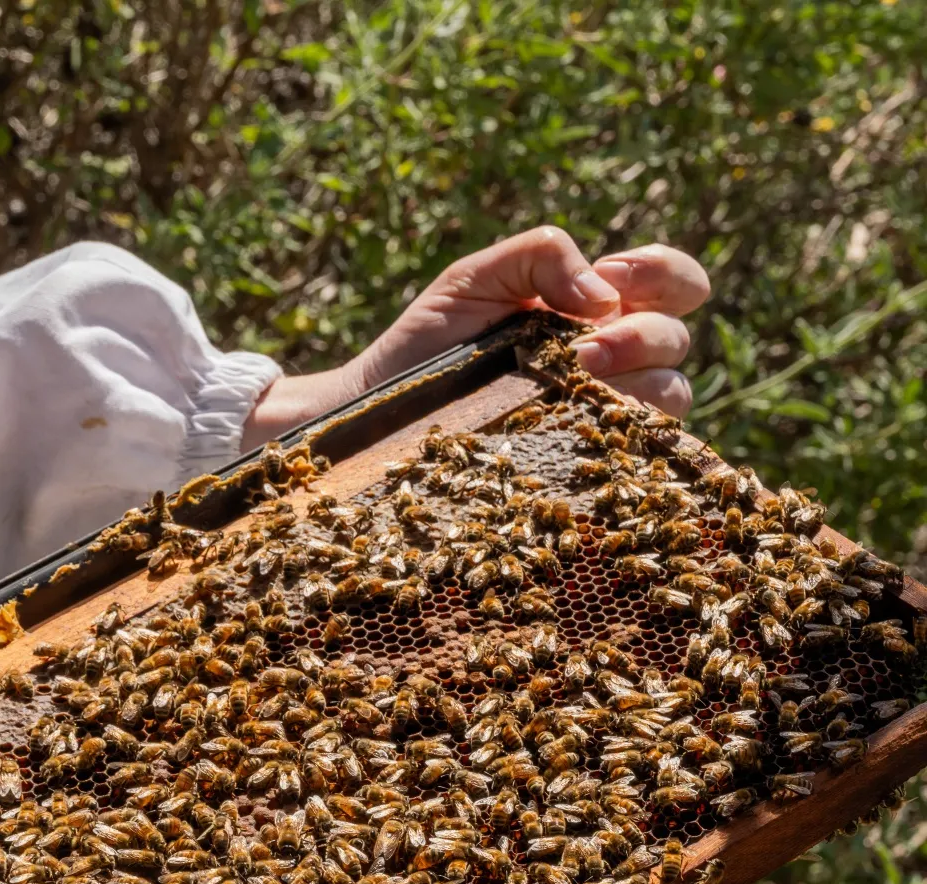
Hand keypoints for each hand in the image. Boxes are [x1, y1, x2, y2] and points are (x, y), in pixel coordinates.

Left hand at [244, 227, 711, 444]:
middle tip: (580, 347)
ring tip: (571, 381)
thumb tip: (605, 295)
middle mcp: (612, 361)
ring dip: (633, 383)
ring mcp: (602, 414)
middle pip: (674, 340)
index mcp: (597, 309)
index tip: (615, 280)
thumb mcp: (477, 277)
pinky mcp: (584, 461)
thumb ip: (542, 254)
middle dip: (638, 336)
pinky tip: (579, 422)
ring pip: (670, 395)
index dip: (665, 275)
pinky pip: (638, 450)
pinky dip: (622, 431)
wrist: (378, 414)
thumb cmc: (427, 344)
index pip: (675, 283)